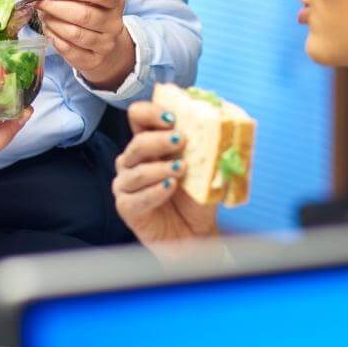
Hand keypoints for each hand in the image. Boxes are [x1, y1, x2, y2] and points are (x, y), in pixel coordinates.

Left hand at [35, 0, 134, 90]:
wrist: (104, 44)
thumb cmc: (90, 10)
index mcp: (115, 0)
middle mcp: (114, 23)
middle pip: (84, 14)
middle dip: (55, 7)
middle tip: (38, 2)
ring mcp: (106, 44)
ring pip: (75, 33)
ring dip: (53, 23)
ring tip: (43, 15)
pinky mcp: (94, 61)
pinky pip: (70, 50)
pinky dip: (55, 39)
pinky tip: (49, 30)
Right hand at [112, 101, 219, 249]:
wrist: (196, 234)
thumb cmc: (197, 198)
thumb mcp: (205, 168)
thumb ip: (207, 145)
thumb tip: (222, 119)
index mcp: (149, 143)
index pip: (138, 116)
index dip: (150, 112)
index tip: (171, 117)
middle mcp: (133, 161)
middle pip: (136, 142)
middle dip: (158, 140)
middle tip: (180, 140)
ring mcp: (126, 184)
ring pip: (134, 170)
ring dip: (159, 168)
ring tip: (180, 169)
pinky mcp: (126, 207)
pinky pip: (134, 197)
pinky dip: (154, 191)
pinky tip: (170, 188)